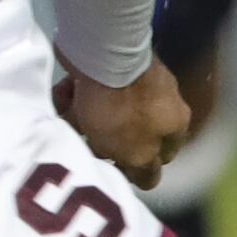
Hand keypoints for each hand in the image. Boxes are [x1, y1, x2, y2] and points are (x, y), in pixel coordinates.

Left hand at [56, 62, 190, 187]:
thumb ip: (144, 171)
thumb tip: (146, 181)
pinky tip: (63, 98)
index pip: (162, 157)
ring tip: (68, 122)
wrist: (100, 56)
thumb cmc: (124, 113)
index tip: (117, 171)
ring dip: (82, 122)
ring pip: (102, 115)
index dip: (140, 168)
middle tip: (87, 147)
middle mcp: (156, 102)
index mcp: (174, 123)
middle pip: (127, 136)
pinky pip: (84, 92)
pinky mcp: (99, 68)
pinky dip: (71, 98)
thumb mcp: (138, 154)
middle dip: (104, 144)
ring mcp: (128, 82)